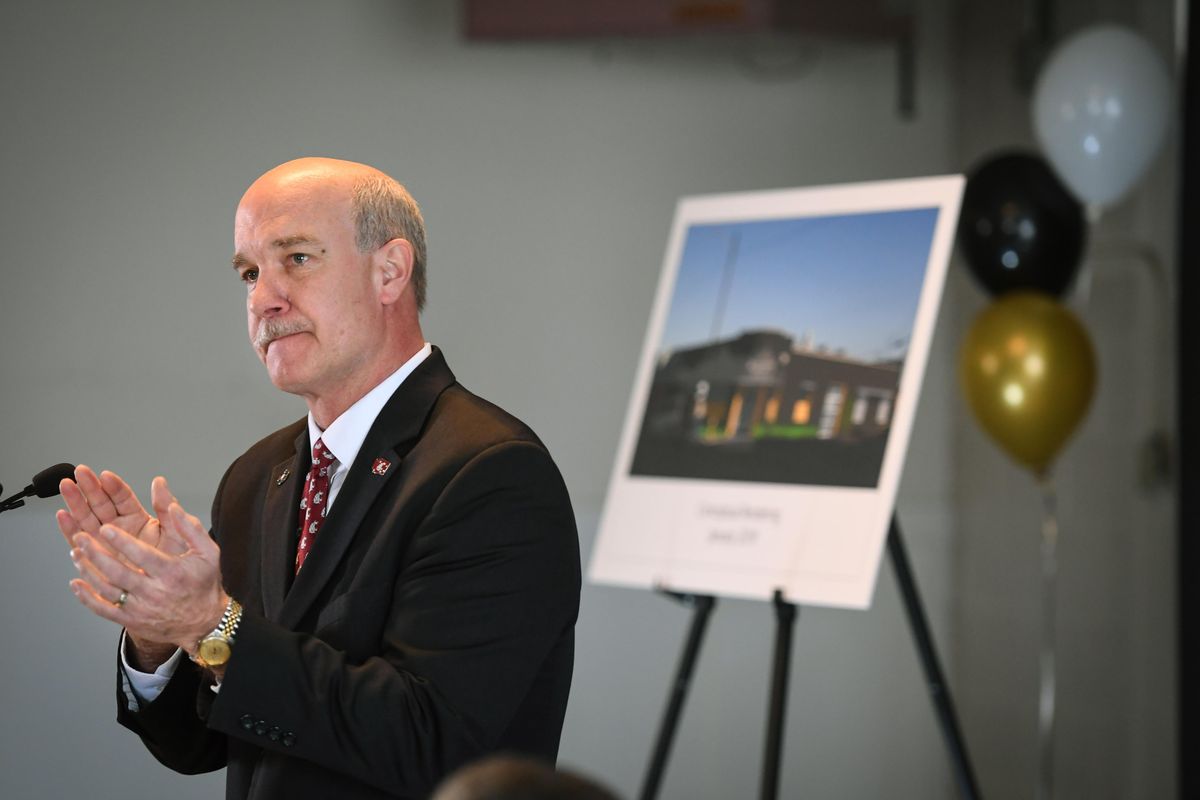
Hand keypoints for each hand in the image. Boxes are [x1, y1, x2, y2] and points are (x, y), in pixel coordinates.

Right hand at [56, 466, 186, 556]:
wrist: (175, 592)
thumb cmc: (179, 562)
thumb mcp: (177, 531)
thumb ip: (167, 507)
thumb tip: (160, 481)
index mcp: (138, 520)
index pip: (122, 498)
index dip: (113, 486)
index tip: (105, 475)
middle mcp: (120, 530)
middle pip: (101, 505)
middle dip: (89, 489)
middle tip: (79, 473)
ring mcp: (107, 544)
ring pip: (88, 520)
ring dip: (76, 504)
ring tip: (67, 488)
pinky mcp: (98, 560)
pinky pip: (81, 544)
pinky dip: (71, 530)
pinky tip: (64, 517)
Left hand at [68, 480, 226, 654]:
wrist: (204, 622)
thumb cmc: (205, 584)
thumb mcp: (208, 552)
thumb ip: (190, 527)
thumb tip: (173, 505)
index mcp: (172, 573)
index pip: (143, 556)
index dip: (122, 542)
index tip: (105, 528)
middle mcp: (155, 593)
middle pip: (118, 573)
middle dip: (96, 554)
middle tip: (81, 538)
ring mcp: (141, 609)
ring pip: (107, 590)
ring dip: (88, 571)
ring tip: (76, 553)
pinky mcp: (132, 621)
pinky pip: (104, 610)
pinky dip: (87, 597)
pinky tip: (76, 583)